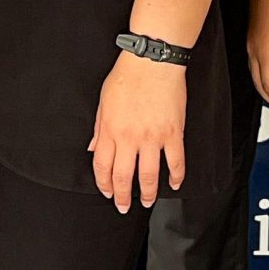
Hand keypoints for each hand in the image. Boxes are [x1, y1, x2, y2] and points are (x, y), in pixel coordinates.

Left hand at [91, 50, 187, 213]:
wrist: (152, 63)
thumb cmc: (126, 77)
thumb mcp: (103, 102)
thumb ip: (98, 129)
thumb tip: (92, 148)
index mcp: (110, 131)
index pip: (103, 167)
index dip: (104, 184)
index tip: (108, 192)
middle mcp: (129, 138)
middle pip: (124, 176)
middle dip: (123, 196)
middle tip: (125, 207)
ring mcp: (152, 138)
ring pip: (149, 175)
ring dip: (148, 192)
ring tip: (148, 201)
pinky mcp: (172, 133)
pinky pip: (176, 161)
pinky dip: (176, 176)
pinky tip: (174, 184)